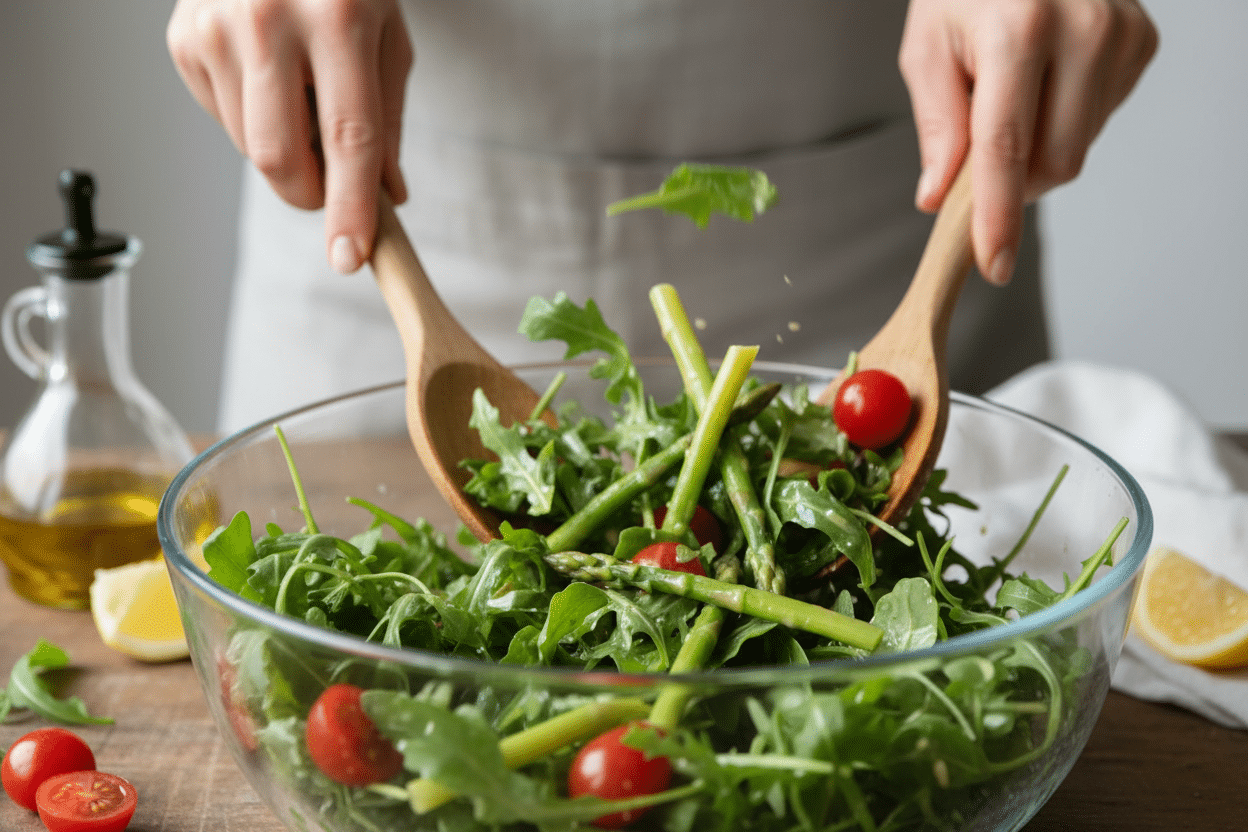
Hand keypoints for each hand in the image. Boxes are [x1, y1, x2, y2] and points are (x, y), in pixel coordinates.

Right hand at [167, 0, 412, 272]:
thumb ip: (386, 121)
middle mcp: (268, 19)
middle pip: (280, 158)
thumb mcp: (387, 37)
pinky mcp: (183, 39)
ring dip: (285, 150)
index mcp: (337, 18)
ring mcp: (214, 28)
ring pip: (250, 148)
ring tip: (302, 94)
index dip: (349, 208)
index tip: (349, 259)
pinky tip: (268, 75)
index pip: (347, 138)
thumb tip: (387, 199)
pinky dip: (253, 120)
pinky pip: (223, 121)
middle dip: (311, 195)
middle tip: (331, 187)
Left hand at [900, 0, 1157, 283]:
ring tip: (1013, 93)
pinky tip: (1047, 80)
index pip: (1006, 146)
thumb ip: (938, 125)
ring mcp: (1122, 34)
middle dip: (1012, 181)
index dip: (996, 215)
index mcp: (1020, 26)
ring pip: (1078, 148)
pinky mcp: (1142, 43)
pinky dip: (1064, 119)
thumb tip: (939, 196)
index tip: (993, 263)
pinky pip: (1099, 121)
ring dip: (1037, 147)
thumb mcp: (929, 47)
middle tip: (978, 152)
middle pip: (1053, 161)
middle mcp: (1084, 27)